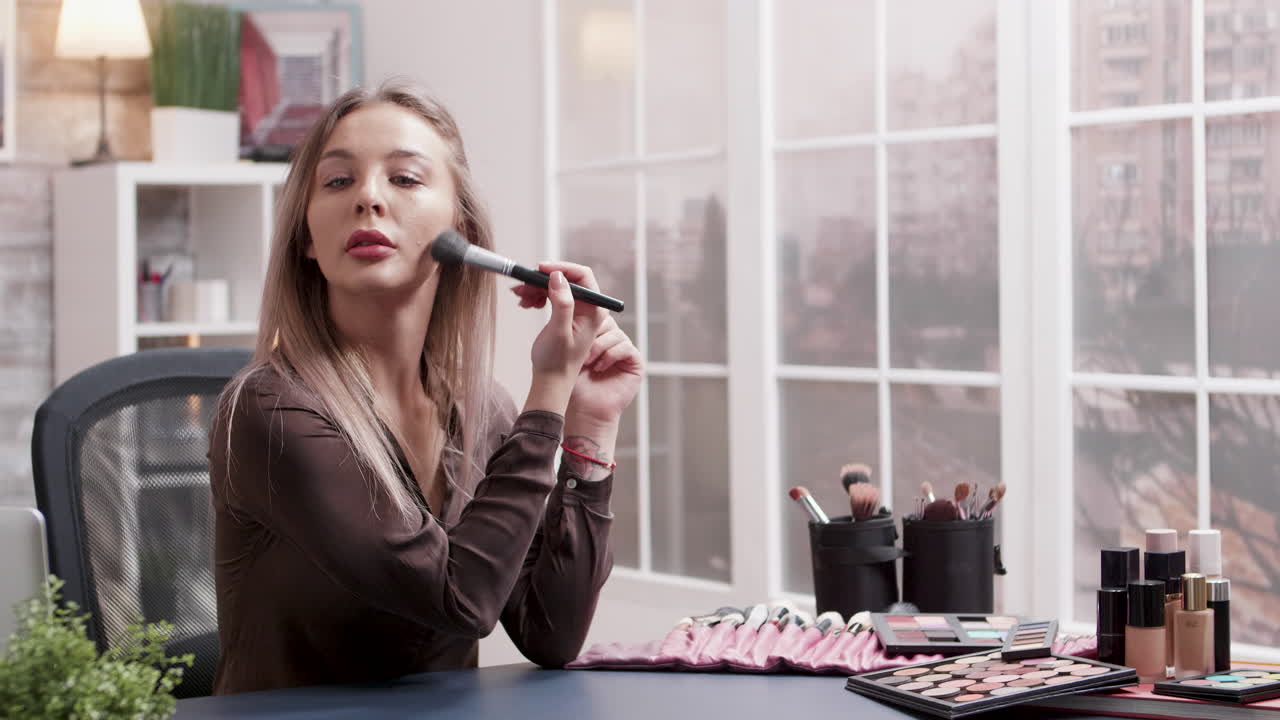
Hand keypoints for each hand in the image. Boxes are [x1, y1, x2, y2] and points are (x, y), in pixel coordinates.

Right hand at [521, 263, 606, 414]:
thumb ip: (562, 303)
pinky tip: (525, 304)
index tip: (539, 269)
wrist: (551, 381)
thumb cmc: (557, 362)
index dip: (561, 268)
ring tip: (520, 297)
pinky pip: (552, 297)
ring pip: (556, 287)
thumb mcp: (559, 331)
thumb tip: (558, 276)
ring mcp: (577, 312)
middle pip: (566, 280)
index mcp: (594, 311)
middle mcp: (588, 309)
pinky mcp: (566, 316)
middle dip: (543, 280)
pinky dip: (537, 296)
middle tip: (523, 285)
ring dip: (537, 288)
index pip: (582, 276)